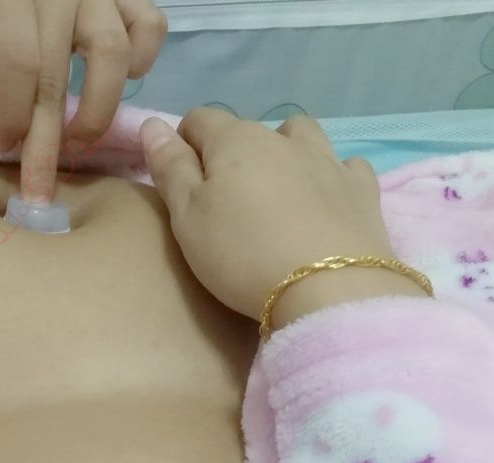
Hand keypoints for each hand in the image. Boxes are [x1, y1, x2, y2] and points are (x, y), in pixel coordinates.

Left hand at [0, 0, 166, 200]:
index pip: (19, 62)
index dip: (12, 113)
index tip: (1, 147)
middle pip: (60, 76)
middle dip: (49, 143)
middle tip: (39, 192)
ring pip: (115, 53)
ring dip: (98, 108)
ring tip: (78, 144)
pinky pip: (148, 27)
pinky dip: (142, 59)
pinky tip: (117, 83)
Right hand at [140, 109, 401, 321]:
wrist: (327, 289)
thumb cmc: (242, 255)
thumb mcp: (187, 219)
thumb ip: (170, 169)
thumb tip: (153, 123)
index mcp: (235, 141)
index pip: (200, 120)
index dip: (184, 142)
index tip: (180, 175)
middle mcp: (283, 139)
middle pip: (250, 130)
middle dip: (233, 153)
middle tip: (227, 198)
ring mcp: (328, 160)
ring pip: (301, 135)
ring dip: (285, 150)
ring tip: (278, 187)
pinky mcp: (362, 189)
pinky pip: (346, 165)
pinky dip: (332, 174)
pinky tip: (326, 197)